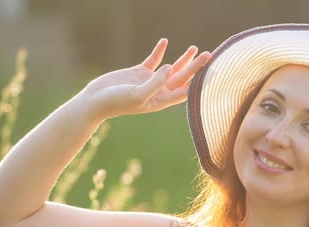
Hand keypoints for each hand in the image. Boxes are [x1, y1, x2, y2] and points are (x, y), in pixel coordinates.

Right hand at [76, 38, 211, 120]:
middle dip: (196, 66)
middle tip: (209, 54)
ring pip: (172, 68)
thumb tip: (171, 68)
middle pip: (183, 77)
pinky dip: (159, 51)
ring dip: (183, 59)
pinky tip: (164, 41)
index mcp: (162, 100)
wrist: (95, 100)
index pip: (186, 91)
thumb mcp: (138, 95)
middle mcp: (159, 91)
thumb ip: (156, 83)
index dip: (199, 82)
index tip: (212, 72)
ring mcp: (150, 81)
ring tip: (194, 48)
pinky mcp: (139, 72)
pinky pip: (153, 60)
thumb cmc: (117, 102)